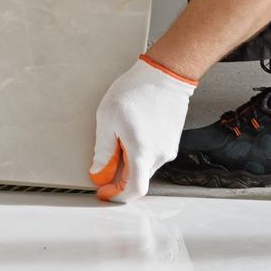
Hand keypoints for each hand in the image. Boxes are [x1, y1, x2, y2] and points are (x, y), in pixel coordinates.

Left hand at [90, 53, 196, 200]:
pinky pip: (153, 155)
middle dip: (119, 177)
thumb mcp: (107, 119)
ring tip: (118, 138)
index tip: (104, 191)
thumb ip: (103, 151)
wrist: (164, 75)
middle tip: (104, 162)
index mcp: (142, 153)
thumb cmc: (135, 91)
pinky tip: (131, 133)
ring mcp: (168, 149)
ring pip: (145, 167)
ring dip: (130, 163)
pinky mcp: (171, 141)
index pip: (134, 190)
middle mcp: (159, 155)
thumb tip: (99, 172)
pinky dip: (140, 153)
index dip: (118, 195)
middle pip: (138, 179)